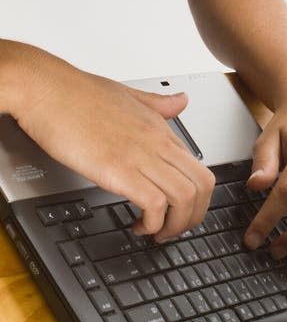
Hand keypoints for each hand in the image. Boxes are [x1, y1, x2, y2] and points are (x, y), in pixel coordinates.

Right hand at [14, 48, 213, 241]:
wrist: (48, 89)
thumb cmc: (79, 93)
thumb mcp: (128, 94)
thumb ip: (158, 102)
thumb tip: (181, 100)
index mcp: (159, 127)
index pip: (198, 167)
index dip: (195, 197)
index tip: (179, 210)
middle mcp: (156, 141)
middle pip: (202, 185)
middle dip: (194, 216)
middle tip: (175, 228)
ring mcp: (139, 155)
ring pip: (185, 196)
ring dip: (176, 225)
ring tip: (156, 232)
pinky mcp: (117, 169)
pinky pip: (154, 203)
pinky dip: (152, 223)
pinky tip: (137, 225)